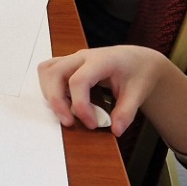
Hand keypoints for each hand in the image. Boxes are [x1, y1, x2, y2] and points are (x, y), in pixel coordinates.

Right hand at [39, 45, 176, 136]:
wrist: (138, 61)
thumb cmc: (137, 72)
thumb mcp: (138, 93)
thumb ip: (126, 112)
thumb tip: (115, 129)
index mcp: (101, 60)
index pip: (79, 80)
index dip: (81, 106)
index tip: (92, 124)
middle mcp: (83, 56)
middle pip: (55, 73)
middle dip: (57, 101)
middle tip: (69, 122)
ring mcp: (74, 59)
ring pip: (48, 71)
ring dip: (51, 94)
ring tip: (66, 113)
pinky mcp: (69, 65)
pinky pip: (49, 72)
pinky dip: (50, 89)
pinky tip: (65, 102)